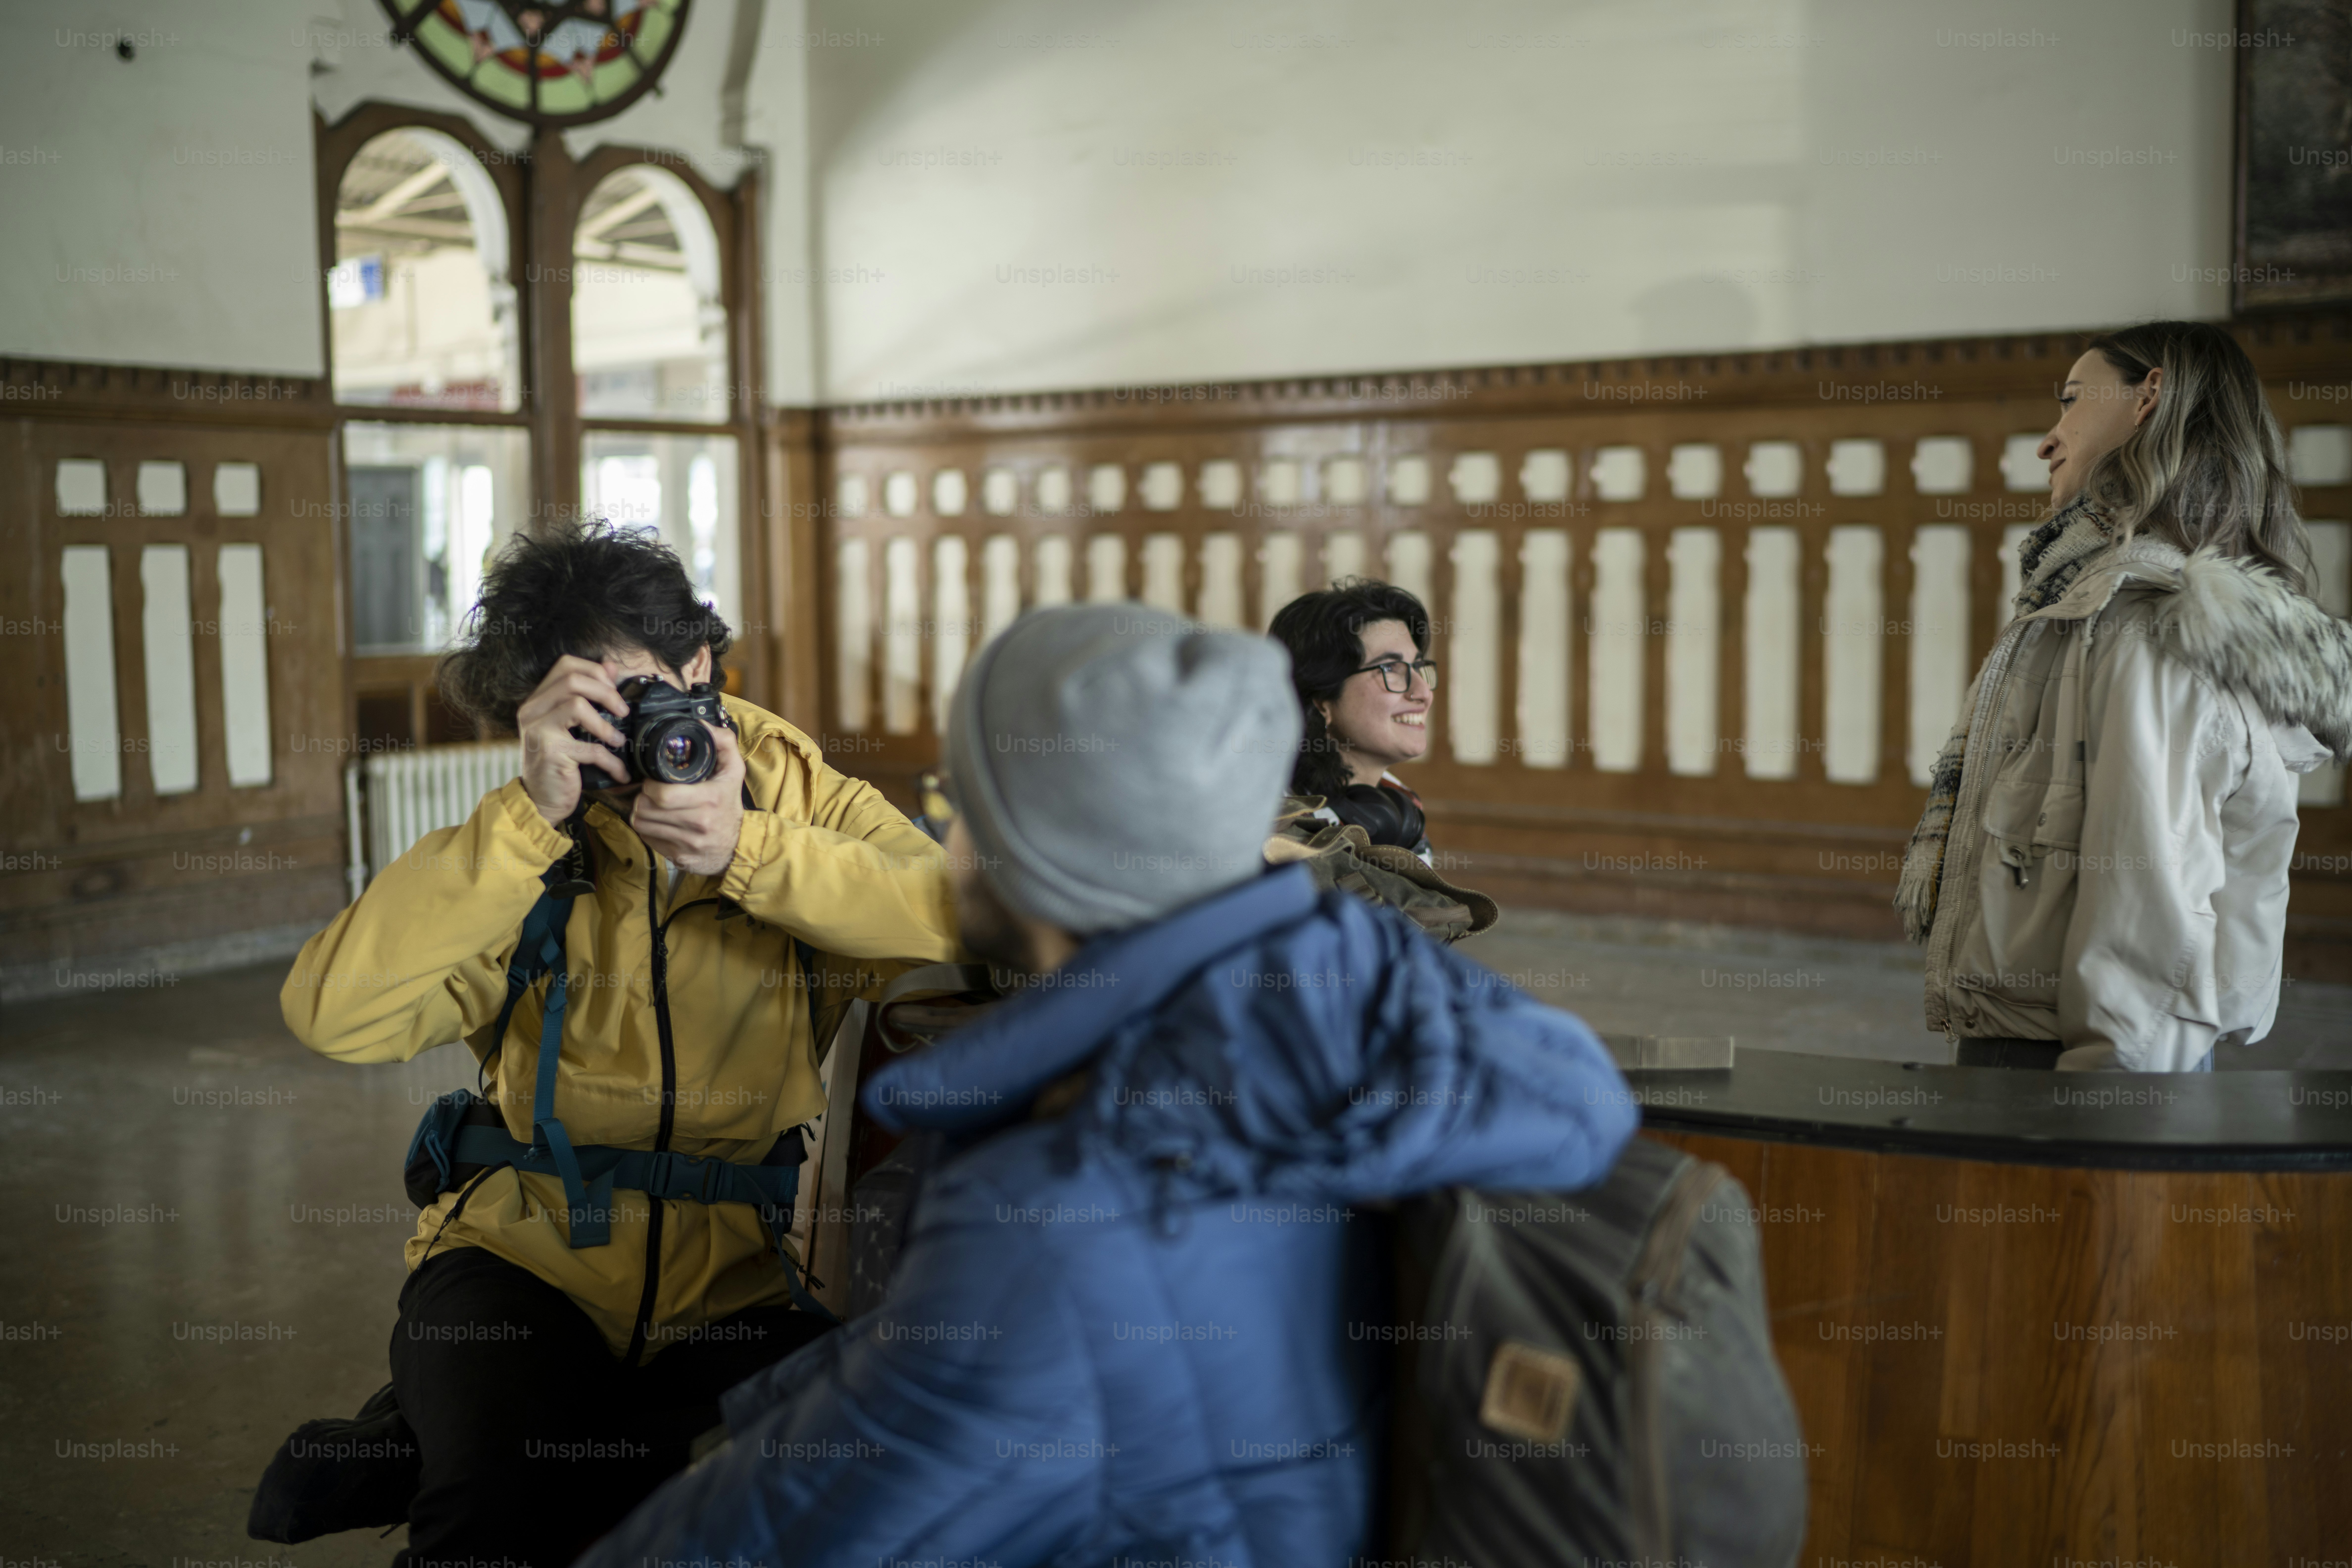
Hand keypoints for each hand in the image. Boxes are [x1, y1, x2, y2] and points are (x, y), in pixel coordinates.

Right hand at [517, 655, 628, 825]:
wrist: (540, 800)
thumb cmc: (559, 762)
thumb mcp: (571, 726)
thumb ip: (588, 695)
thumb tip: (611, 665)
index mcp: (537, 700)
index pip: (565, 665)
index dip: (595, 671)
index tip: (614, 690)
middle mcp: (532, 710)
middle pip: (572, 680)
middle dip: (606, 693)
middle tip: (623, 712)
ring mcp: (538, 730)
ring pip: (576, 705)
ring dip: (605, 724)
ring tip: (618, 740)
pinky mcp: (550, 753)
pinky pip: (589, 748)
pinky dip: (610, 761)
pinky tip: (619, 772)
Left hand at [633, 724, 746, 876]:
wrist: (739, 847)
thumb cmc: (730, 805)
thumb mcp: (734, 771)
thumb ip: (723, 742)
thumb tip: (702, 725)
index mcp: (710, 800)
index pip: (662, 794)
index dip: (650, 785)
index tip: (654, 780)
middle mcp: (699, 824)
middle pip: (646, 809)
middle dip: (642, 797)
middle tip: (649, 792)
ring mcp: (687, 844)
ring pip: (642, 824)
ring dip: (641, 812)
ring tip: (651, 806)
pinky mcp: (678, 857)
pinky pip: (647, 839)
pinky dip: (647, 829)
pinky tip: (658, 822)